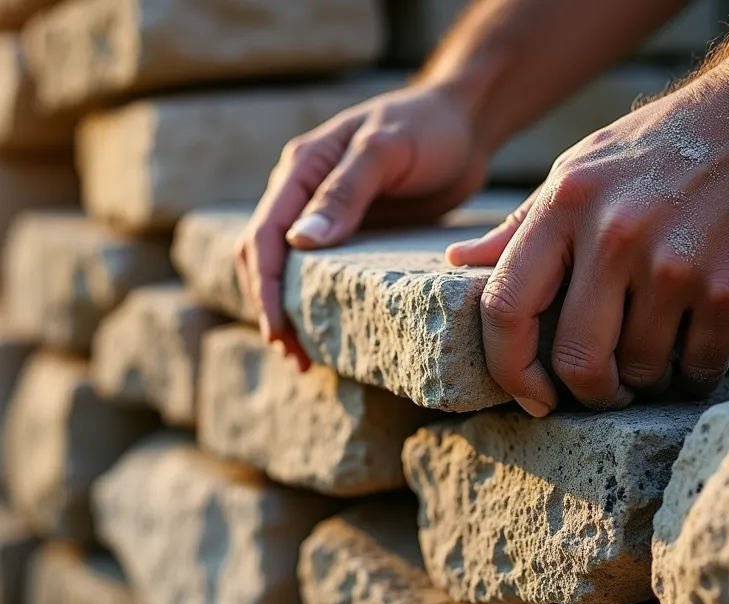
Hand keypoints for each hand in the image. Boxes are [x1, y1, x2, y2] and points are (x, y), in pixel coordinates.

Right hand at [236, 83, 491, 366]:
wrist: (465, 122)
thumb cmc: (429, 126)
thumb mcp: (387, 151)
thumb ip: (345, 191)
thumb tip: (301, 242)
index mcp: (301, 168)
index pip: (265, 234)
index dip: (266, 287)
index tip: (279, 330)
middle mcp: (301, 190)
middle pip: (263, 257)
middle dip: (271, 307)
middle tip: (295, 355)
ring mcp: (322, 212)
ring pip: (285, 267)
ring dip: (287, 309)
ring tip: (304, 355)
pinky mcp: (350, 230)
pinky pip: (320, 270)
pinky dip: (315, 301)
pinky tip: (331, 330)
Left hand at [447, 77, 728, 415]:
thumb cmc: (662, 145)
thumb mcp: (579, 168)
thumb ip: (522, 224)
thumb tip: (461, 261)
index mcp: (563, 206)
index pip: (505, 307)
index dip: (508, 368)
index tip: (531, 393)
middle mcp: (612, 235)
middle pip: (575, 358)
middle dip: (588, 391)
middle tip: (604, 390)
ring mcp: (673, 262)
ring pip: (640, 369)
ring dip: (646, 381)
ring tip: (656, 358)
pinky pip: (700, 363)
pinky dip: (696, 374)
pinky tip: (697, 354)